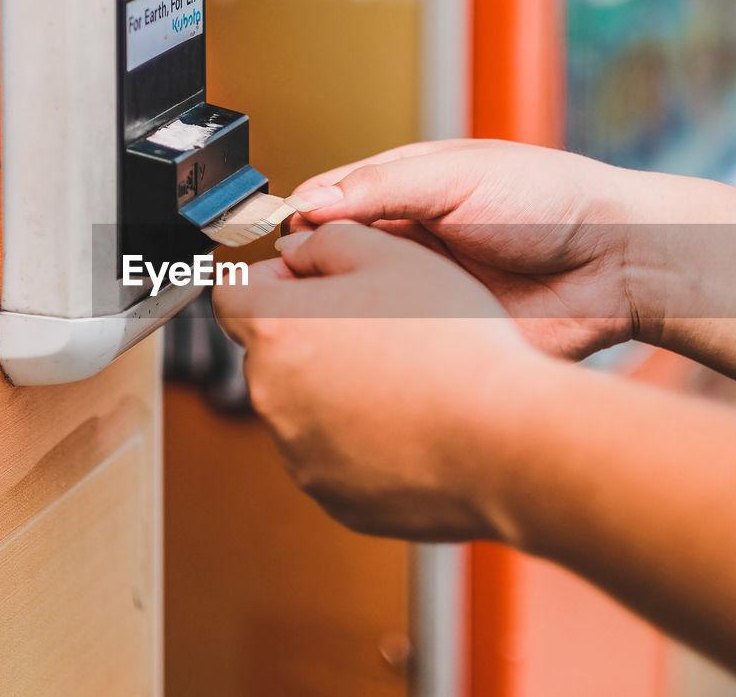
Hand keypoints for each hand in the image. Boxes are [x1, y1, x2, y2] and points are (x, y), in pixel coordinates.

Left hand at [214, 222, 548, 541]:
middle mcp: (272, 396)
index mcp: (276, 330)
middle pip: (272, 353)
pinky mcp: (334, 497)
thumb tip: (299, 251)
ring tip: (407, 379)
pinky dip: (362, 440)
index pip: (232, 294)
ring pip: (304, 407)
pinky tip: (413, 424)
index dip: (273, 280)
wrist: (503, 440)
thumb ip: (328, 239)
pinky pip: (336, 456)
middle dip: (312, 335)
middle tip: (378, 327)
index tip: (312, 282)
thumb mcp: (390, 254)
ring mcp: (300, 453)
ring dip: (337, 389)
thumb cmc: (452, 343)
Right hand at [285, 139, 663, 359]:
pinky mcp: (439, 342)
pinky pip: (391, 354)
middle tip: (280, 289)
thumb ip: (381, 187)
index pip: (325, 207)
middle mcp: (402, 247)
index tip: (270, 240)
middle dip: (302, 276)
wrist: (618, 264)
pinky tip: (350, 359)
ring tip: (308, 324)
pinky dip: (367, 357)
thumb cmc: (550, 199)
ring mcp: (418, 297)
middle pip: (328, 264)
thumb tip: (307, 203)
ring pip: (352, 313)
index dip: (294, 223)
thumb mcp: (458, 176)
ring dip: (331, 319)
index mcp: (400, 195)